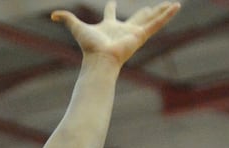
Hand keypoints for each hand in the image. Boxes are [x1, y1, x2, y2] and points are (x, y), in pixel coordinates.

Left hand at [52, 0, 179, 67]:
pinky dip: (167, 15)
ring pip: (152, 19)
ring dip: (163, 12)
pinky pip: (157, 23)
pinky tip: (176, 6)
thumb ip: (66, 18)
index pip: (111, 12)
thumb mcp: (76, 27)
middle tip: (154, 6)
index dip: (111, 5)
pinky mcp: (141, 35)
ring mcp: (134, 32)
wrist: (100, 60)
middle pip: (137, 16)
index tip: (112, 0)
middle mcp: (124, 29)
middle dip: (146, 11)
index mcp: (110, 25)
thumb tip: (52, 15)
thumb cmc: (89, 47)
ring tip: (174, 4)